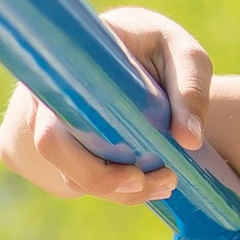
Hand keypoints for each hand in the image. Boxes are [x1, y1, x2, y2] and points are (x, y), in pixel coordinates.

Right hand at [0, 6, 213, 202]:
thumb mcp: (184, 55)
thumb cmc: (161, 47)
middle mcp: (49, 92)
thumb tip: (188, 140)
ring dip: (117, 191)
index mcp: (67, 62)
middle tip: (164, 182)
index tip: (136, 174)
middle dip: (104, 180)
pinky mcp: (66, 144)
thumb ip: (190, 89)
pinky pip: (80, 178)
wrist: (146, 57)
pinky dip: (117, 190)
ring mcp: (52, 121)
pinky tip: (153, 183)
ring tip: (168, 182)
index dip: (82, 155)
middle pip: (53, 150)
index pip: (53, 110)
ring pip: (70, 172)